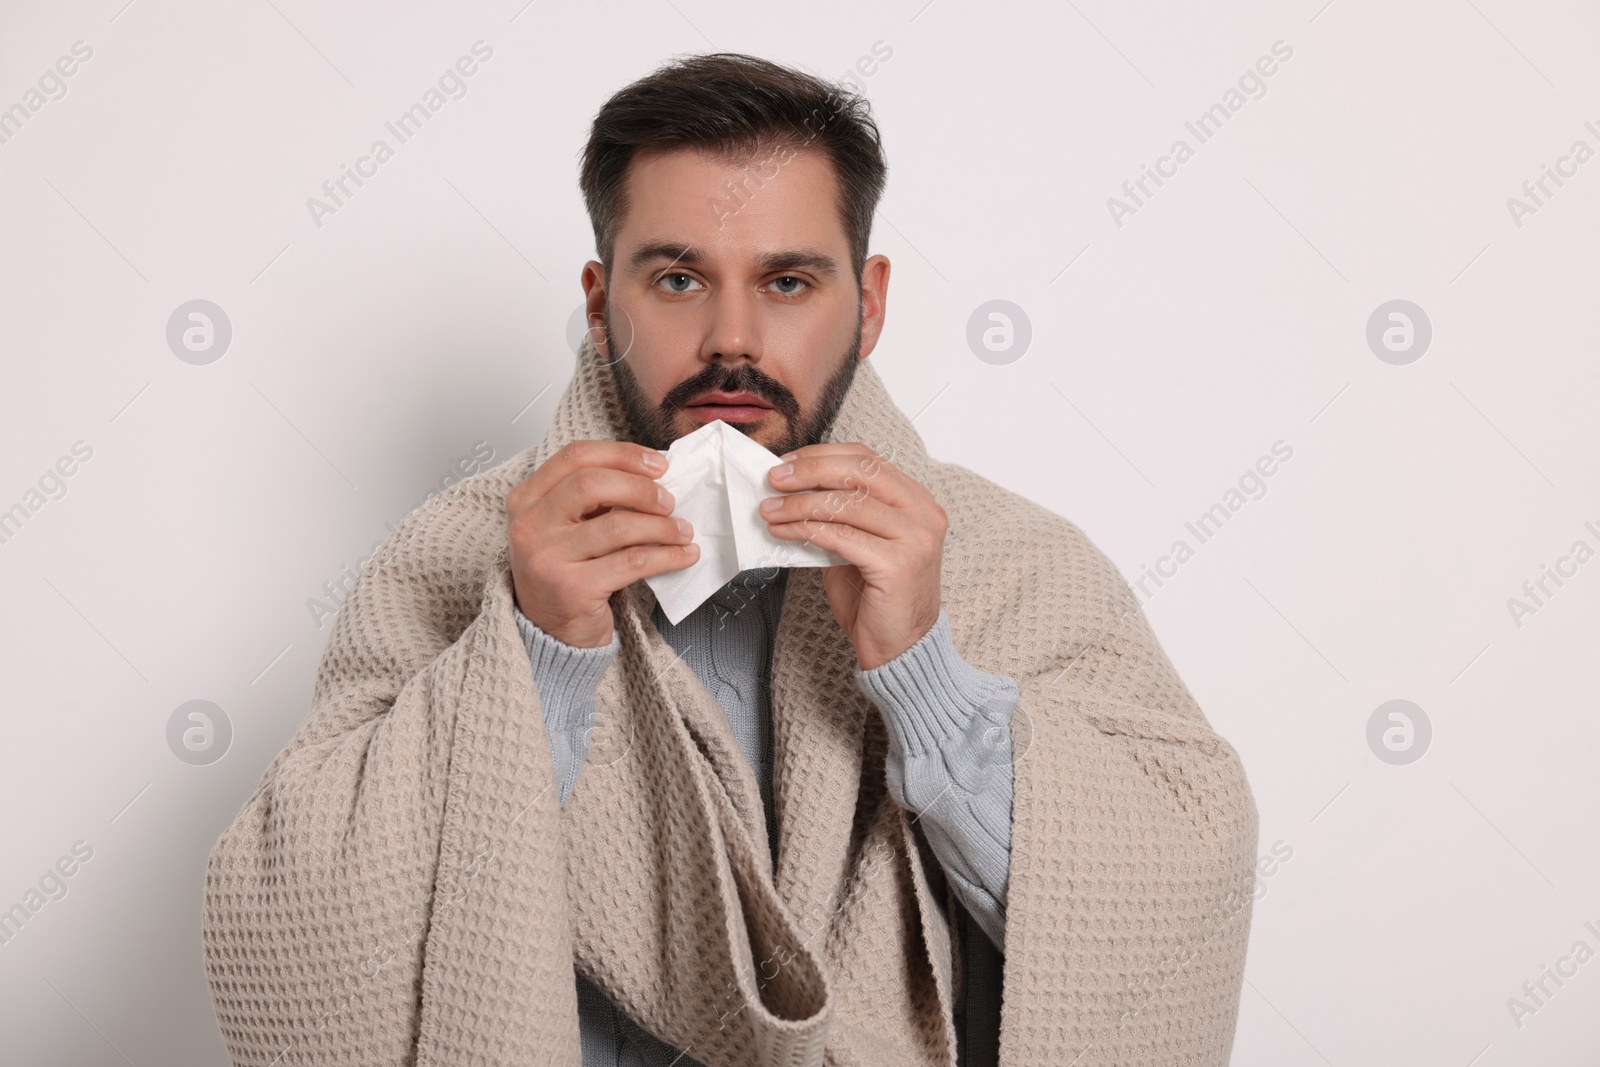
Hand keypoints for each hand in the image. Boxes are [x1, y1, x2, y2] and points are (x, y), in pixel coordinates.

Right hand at [506, 440, 697, 647]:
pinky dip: (667, 556)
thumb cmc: (564, 571)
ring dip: (661, 526)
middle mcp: (530, 526)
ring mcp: (548, 558)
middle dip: (641, 488)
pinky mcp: (573, 589)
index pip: (575, 457)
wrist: (550, 631)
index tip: (657, 465)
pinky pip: (632, 563)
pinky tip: (683, 555)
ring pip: (617, 526)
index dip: (622, 454)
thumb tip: (653, 475)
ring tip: (682, 530)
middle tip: (669, 501)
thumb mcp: (565, 526)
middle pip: (591, 484)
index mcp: (526, 499)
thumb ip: (594, 498)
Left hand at [760, 443, 944, 669]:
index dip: (822, 455)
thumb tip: (792, 488)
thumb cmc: (877, 598)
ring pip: (847, 503)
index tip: (787, 462)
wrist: (900, 649)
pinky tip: (784, 532)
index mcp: (917, 502)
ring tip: (770, 509)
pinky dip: (806, 529)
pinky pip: (841, 536)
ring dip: (800, 504)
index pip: (868, 459)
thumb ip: (838, 514)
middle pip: (859, 471)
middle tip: (773, 479)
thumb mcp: (857, 544)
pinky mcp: (898, 564)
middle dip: (809, 470)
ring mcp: (916, 538)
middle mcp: (923, 514)